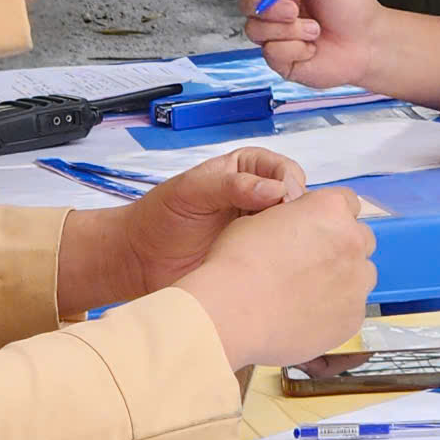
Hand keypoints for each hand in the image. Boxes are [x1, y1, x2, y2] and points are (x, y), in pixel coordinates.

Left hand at [122, 150, 307, 293]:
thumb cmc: (160, 216)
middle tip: (280, 233)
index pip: (286, 171)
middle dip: (296, 217)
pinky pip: (282, 261)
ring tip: (274, 253)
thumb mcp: (192, 190)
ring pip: (294, 233)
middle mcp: (260, 198)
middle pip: (298, 203)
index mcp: (248, 169)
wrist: (140, 259)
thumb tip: (275, 190)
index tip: (280, 204)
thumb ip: (230, 185)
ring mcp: (261, 231)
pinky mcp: (258, 261)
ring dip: (291, 242)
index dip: (289, 186)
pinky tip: (271, 270)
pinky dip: (283, 264)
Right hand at [174, 189, 375, 369]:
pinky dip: (334, 310)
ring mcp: (357, 283)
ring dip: (342, 278)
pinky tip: (304, 314)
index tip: (315, 228)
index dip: (329, 215)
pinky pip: (351, 308)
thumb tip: (298, 228)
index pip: (348, 202)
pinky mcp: (353, 318)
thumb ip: (293, 219)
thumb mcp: (259, 218)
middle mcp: (352, 242)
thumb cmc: (237, 263)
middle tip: (309, 261)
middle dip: (341, 246)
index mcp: (330, 209)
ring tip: (306, 291)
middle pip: (359, 238)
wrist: (233, 312)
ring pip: (360, 275)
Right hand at [242, 0, 384, 88]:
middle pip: (246, 2)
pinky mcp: (280, 58)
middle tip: (295, 10)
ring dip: (288, 30)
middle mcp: (277, 8)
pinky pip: (270, 52)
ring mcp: (276, 34)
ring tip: (314, 30)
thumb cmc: (354, 8)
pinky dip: (295, 49)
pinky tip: (312, 48)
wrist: (369, 43)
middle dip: (270, 8)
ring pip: (255, 29)